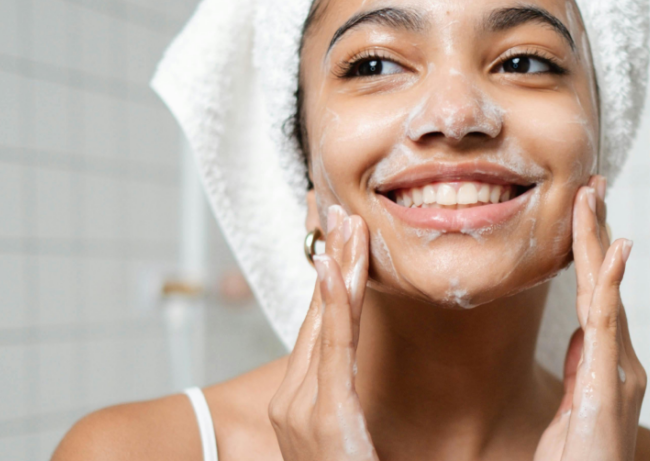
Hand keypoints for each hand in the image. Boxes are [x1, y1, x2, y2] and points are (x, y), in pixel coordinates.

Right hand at [268, 205, 377, 459]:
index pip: (318, 327)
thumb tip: (358, 384)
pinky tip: (336, 265)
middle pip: (317, 314)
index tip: (337, 238)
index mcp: (298, 404)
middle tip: (339, 211)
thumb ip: (346, 409)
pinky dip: (334, 300)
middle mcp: (291, 400)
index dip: (328, 279)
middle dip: (330, 260)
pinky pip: (332, 346)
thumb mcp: (346, 441)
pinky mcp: (322, 414)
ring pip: (325, 320)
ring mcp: (300, 407)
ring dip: (337, 266)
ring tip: (348, 223)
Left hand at [535, 175, 644, 460]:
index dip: (592, 256)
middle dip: (597, 233)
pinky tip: (615, 247)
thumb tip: (584, 337)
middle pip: (604, 284)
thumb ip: (581, 371)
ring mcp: (619, 370)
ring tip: (592, 196)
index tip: (587, 216)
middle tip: (593, 185)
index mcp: (608, 366)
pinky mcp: (608, 382)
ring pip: (604, 292)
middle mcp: (620, 362)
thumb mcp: (573, 412)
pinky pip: (607, 321)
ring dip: (598, 241)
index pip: (597, 298)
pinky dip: (611, 281)